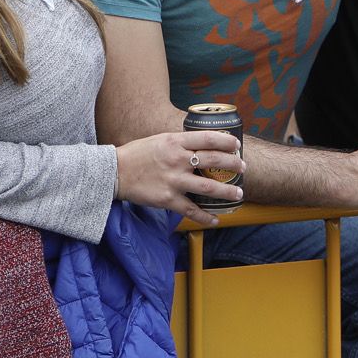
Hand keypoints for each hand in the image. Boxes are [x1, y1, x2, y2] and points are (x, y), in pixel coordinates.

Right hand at [114, 130, 245, 225]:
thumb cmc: (137, 154)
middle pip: (213, 161)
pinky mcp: (167, 199)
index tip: (236, 145)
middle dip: (233, 164)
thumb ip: (180, 143)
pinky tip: (215, 219)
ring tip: (238, 194)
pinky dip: (205, 216)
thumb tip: (200, 145)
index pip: (207, 138)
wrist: (115, 172)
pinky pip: (191, 210)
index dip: (226, 141)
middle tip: (242, 167)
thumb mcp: (160, 140)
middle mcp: (177, 159)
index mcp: (175, 141)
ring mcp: (173, 180)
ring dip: (227, 191)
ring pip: (208, 186)